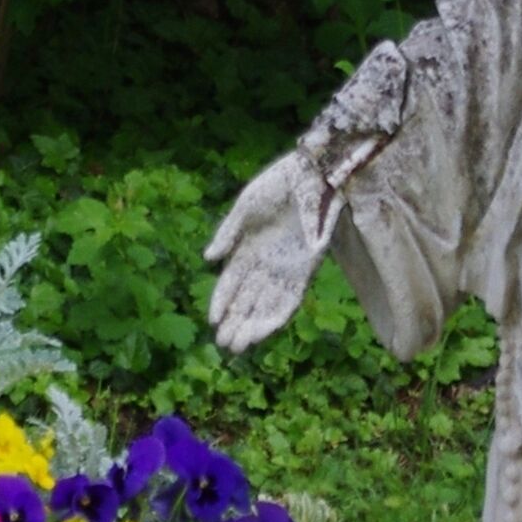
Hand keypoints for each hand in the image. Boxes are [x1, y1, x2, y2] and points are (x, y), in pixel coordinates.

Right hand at [204, 159, 321, 355]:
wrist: (312, 177)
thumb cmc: (277, 184)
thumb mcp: (245, 207)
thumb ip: (228, 233)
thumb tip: (208, 259)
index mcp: (248, 247)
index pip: (231, 282)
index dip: (221, 301)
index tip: (212, 320)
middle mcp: (266, 263)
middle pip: (249, 299)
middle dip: (236, 321)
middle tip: (224, 344)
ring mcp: (286, 268)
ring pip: (267, 305)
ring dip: (254, 325)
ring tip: (241, 345)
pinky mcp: (306, 271)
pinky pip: (291, 299)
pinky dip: (277, 316)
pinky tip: (264, 331)